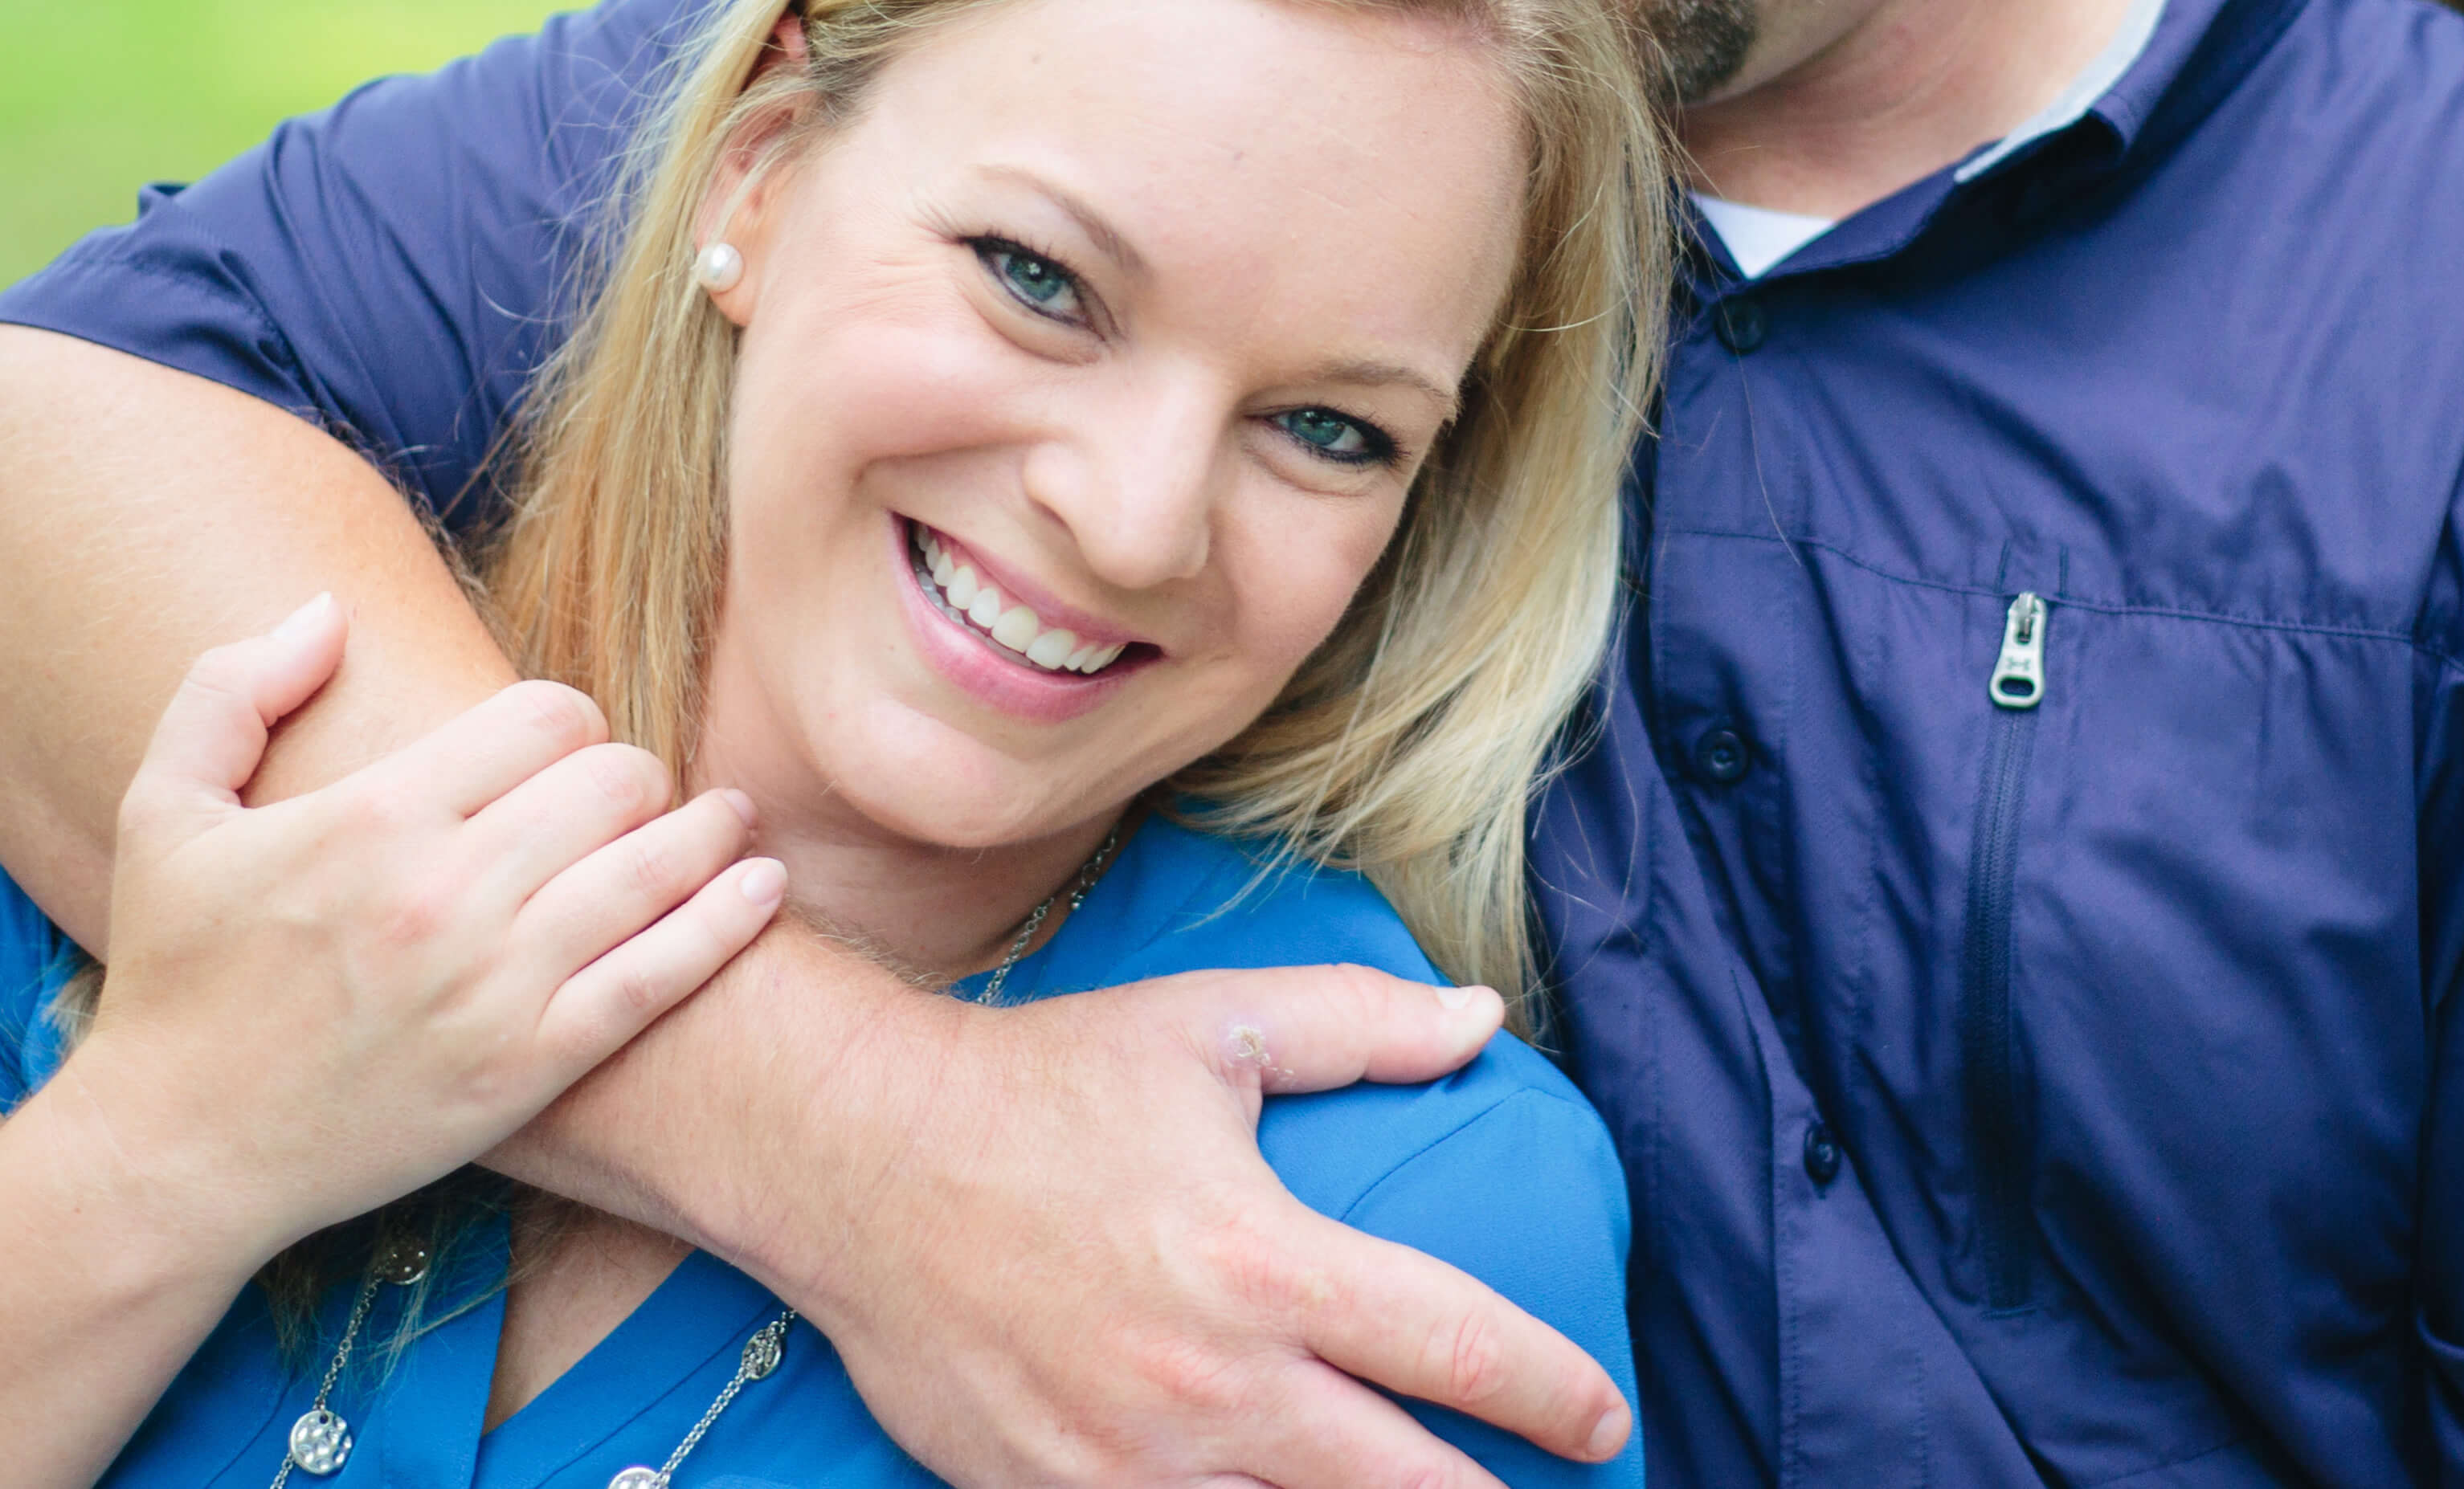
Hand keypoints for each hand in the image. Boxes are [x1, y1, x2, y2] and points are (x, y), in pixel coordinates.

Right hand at [56, 596, 785, 1259]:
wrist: (172, 1155)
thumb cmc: (174, 977)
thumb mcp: (163, 813)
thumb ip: (233, 689)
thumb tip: (329, 610)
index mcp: (370, 815)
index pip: (544, 715)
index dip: (570, 717)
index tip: (563, 743)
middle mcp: (442, 894)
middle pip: (614, 780)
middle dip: (633, 774)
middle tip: (630, 794)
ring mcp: (493, 985)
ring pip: (653, 867)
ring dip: (708, 831)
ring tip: (731, 820)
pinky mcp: (527, 1067)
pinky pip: (659, 976)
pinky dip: (726, 923)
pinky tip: (762, 886)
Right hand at [765, 965, 1635, 1487]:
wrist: (856, 1160)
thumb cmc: (1044, 1084)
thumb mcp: (1211, 1026)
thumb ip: (1359, 1025)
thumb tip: (1482, 1018)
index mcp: (1262, 1262)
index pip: (1457, 1345)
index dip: (1556, 1393)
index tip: (1608, 1417)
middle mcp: (1208, 1382)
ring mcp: (1126, 1462)